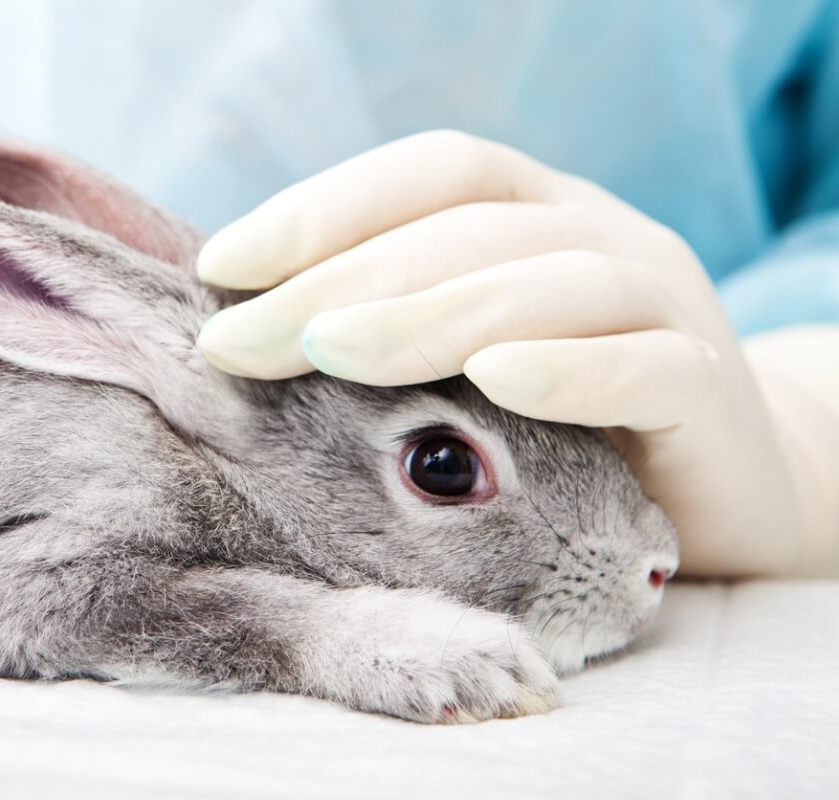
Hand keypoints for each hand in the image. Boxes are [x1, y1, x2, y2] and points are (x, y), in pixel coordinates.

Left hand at [195, 131, 837, 577]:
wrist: (724, 483)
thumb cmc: (565, 421)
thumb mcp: (471, 357)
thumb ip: (393, 326)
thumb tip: (252, 324)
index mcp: (537, 212)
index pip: (431, 173)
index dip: (324, 208)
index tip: (221, 267)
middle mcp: (601, 238)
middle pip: (466, 230)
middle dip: (336, 282)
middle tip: (238, 341)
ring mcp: (665, 305)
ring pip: (549, 285)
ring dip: (428, 317)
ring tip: (327, 353)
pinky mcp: (708, 392)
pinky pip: (647, 368)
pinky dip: (570, 371)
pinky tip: (495, 382)